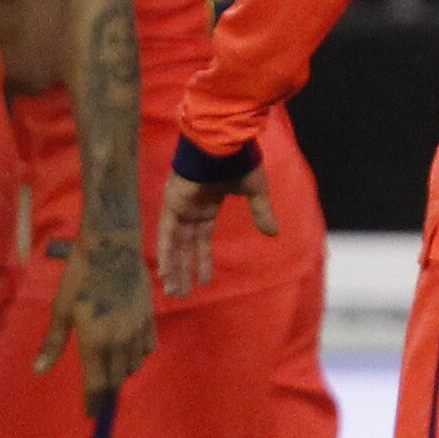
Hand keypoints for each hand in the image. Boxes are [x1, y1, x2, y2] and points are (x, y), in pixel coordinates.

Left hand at [37, 230, 155, 416]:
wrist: (113, 249)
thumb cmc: (80, 277)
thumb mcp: (61, 310)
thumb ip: (53, 343)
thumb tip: (38, 370)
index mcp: (95, 342)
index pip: (96, 385)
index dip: (93, 403)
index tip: (89, 413)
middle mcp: (119, 342)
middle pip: (116, 380)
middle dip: (106, 392)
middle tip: (97, 397)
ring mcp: (137, 330)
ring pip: (133, 366)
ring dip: (121, 374)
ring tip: (110, 374)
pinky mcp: (150, 319)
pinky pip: (147, 349)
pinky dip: (136, 357)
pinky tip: (127, 353)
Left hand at [155, 164, 278, 298]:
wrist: (223, 143)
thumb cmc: (240, 161)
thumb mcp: (255, 191)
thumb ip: (261, 212)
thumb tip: (274, 233)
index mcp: (208, 204)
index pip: (202, 239)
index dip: (203, 260)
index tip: (205, 281)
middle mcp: (191, 208)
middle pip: (185, 247)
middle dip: (185, 270)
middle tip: (182, 294)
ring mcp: (179, 207)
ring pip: (174, 245)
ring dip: (174, 269)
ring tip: (174, 293)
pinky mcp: (172, 205)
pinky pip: (167, 235)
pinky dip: (166, 254)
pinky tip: (165, 273)